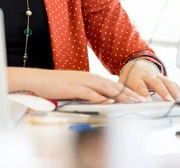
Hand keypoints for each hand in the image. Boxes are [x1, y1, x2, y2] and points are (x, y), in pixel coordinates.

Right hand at [8, 67, 142, 102]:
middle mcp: (88, 78)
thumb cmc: (55, 85)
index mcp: (89, 78)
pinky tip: (108, 102)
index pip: (112, 84)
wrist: (38, 79)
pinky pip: (89, 93)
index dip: (126, 90)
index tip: (138, 97)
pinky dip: (99, 97)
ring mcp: (80, 82)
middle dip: (128, 93)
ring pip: (104, 88)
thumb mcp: (75, 88)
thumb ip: (89, 93)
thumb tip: (102, 101)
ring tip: (131, 101)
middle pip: (112, 85)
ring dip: (119, 95)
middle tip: (141, 100)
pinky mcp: (72, 88)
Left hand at [118, 60, 179, 101]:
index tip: (149, 104)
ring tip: (178, 101)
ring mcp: (158, 76)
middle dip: (163, 92)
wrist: (136, 65)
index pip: (141, 87)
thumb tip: (120, 104)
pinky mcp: (165, 78)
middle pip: (157, 82)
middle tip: (169, 101)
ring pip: (167, 82)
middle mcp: (148, 76)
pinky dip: (179, 90)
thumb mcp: (123, 84)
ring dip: (174, 91)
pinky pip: (173, 83)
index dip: (145, 95)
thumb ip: (123, 93)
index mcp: (136, 78)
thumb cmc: (129, 79)